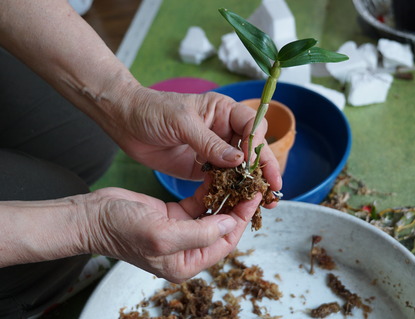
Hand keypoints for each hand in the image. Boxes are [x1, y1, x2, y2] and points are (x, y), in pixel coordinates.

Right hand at [83, 187, 261, 282]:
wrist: (92, 216)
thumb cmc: (121, 230)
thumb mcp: (163, 235)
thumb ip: (200, 233)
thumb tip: (231, 224)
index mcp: (186, 263)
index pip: (225, 242)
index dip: (241, 219)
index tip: (253, 197)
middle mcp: (186, 250)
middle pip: (222, 228)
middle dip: (236, 206)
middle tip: (249, 184)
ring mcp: (181, 231)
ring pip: (212, 214)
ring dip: (224, 196)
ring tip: (238, 177)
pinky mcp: (173, 215)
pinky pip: (198, 203)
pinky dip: (208, 191)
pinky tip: (217, 177)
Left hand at [112, 88, 281, 191]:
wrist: (125, 122)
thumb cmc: (153, 111)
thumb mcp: (182, 122)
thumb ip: (209, 142)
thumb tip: (239, 161)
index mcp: (223, 111)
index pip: (252, 126)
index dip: (258, 145)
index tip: (256, 166)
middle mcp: (223, 130)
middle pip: (252, 149)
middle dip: (263, 168)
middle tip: (274, 189)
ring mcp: (213, 150)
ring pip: (239, 167)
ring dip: (250, 182)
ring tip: (263, 201)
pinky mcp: (202, 167)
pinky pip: (222, 178)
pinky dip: (230, 189)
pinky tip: (238, 201)